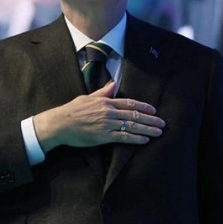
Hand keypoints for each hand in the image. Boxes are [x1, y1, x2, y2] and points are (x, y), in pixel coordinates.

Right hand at [33, 82, 165, 152]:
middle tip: (162, 123)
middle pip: (134, 115)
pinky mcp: (104, 136)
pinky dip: (136, 139)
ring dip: (148, 129)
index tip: (154, 110)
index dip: (144, 107)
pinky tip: (145, 140)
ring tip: (158, 132)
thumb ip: (102, 92)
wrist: (60, 123)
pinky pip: (124, 137)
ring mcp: (107, 124)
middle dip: (151, 120)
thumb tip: (113, 84)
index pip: (129, 103)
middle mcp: (109, 112)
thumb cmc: (71, 110)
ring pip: (132, 126)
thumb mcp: (87, 97)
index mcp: (105, 102)